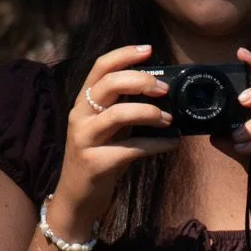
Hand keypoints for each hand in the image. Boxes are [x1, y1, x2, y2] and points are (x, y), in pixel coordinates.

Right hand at [46, 44, 180, 239]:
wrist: (77, 200)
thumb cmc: (99, 159)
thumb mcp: (108, 129)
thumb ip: (124, 108)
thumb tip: (160, 90)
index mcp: (83, 104)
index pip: (100, 67)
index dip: (124, 54)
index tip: (149, 50)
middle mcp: (80, 117)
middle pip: (109, 84)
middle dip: (141, 81)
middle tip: (165, 89)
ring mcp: (85, 140)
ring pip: (118, 114)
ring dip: (150, 113)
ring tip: (169, 119)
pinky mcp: (95, 163)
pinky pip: (131, 149)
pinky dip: (156, 144)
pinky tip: (173, 144)